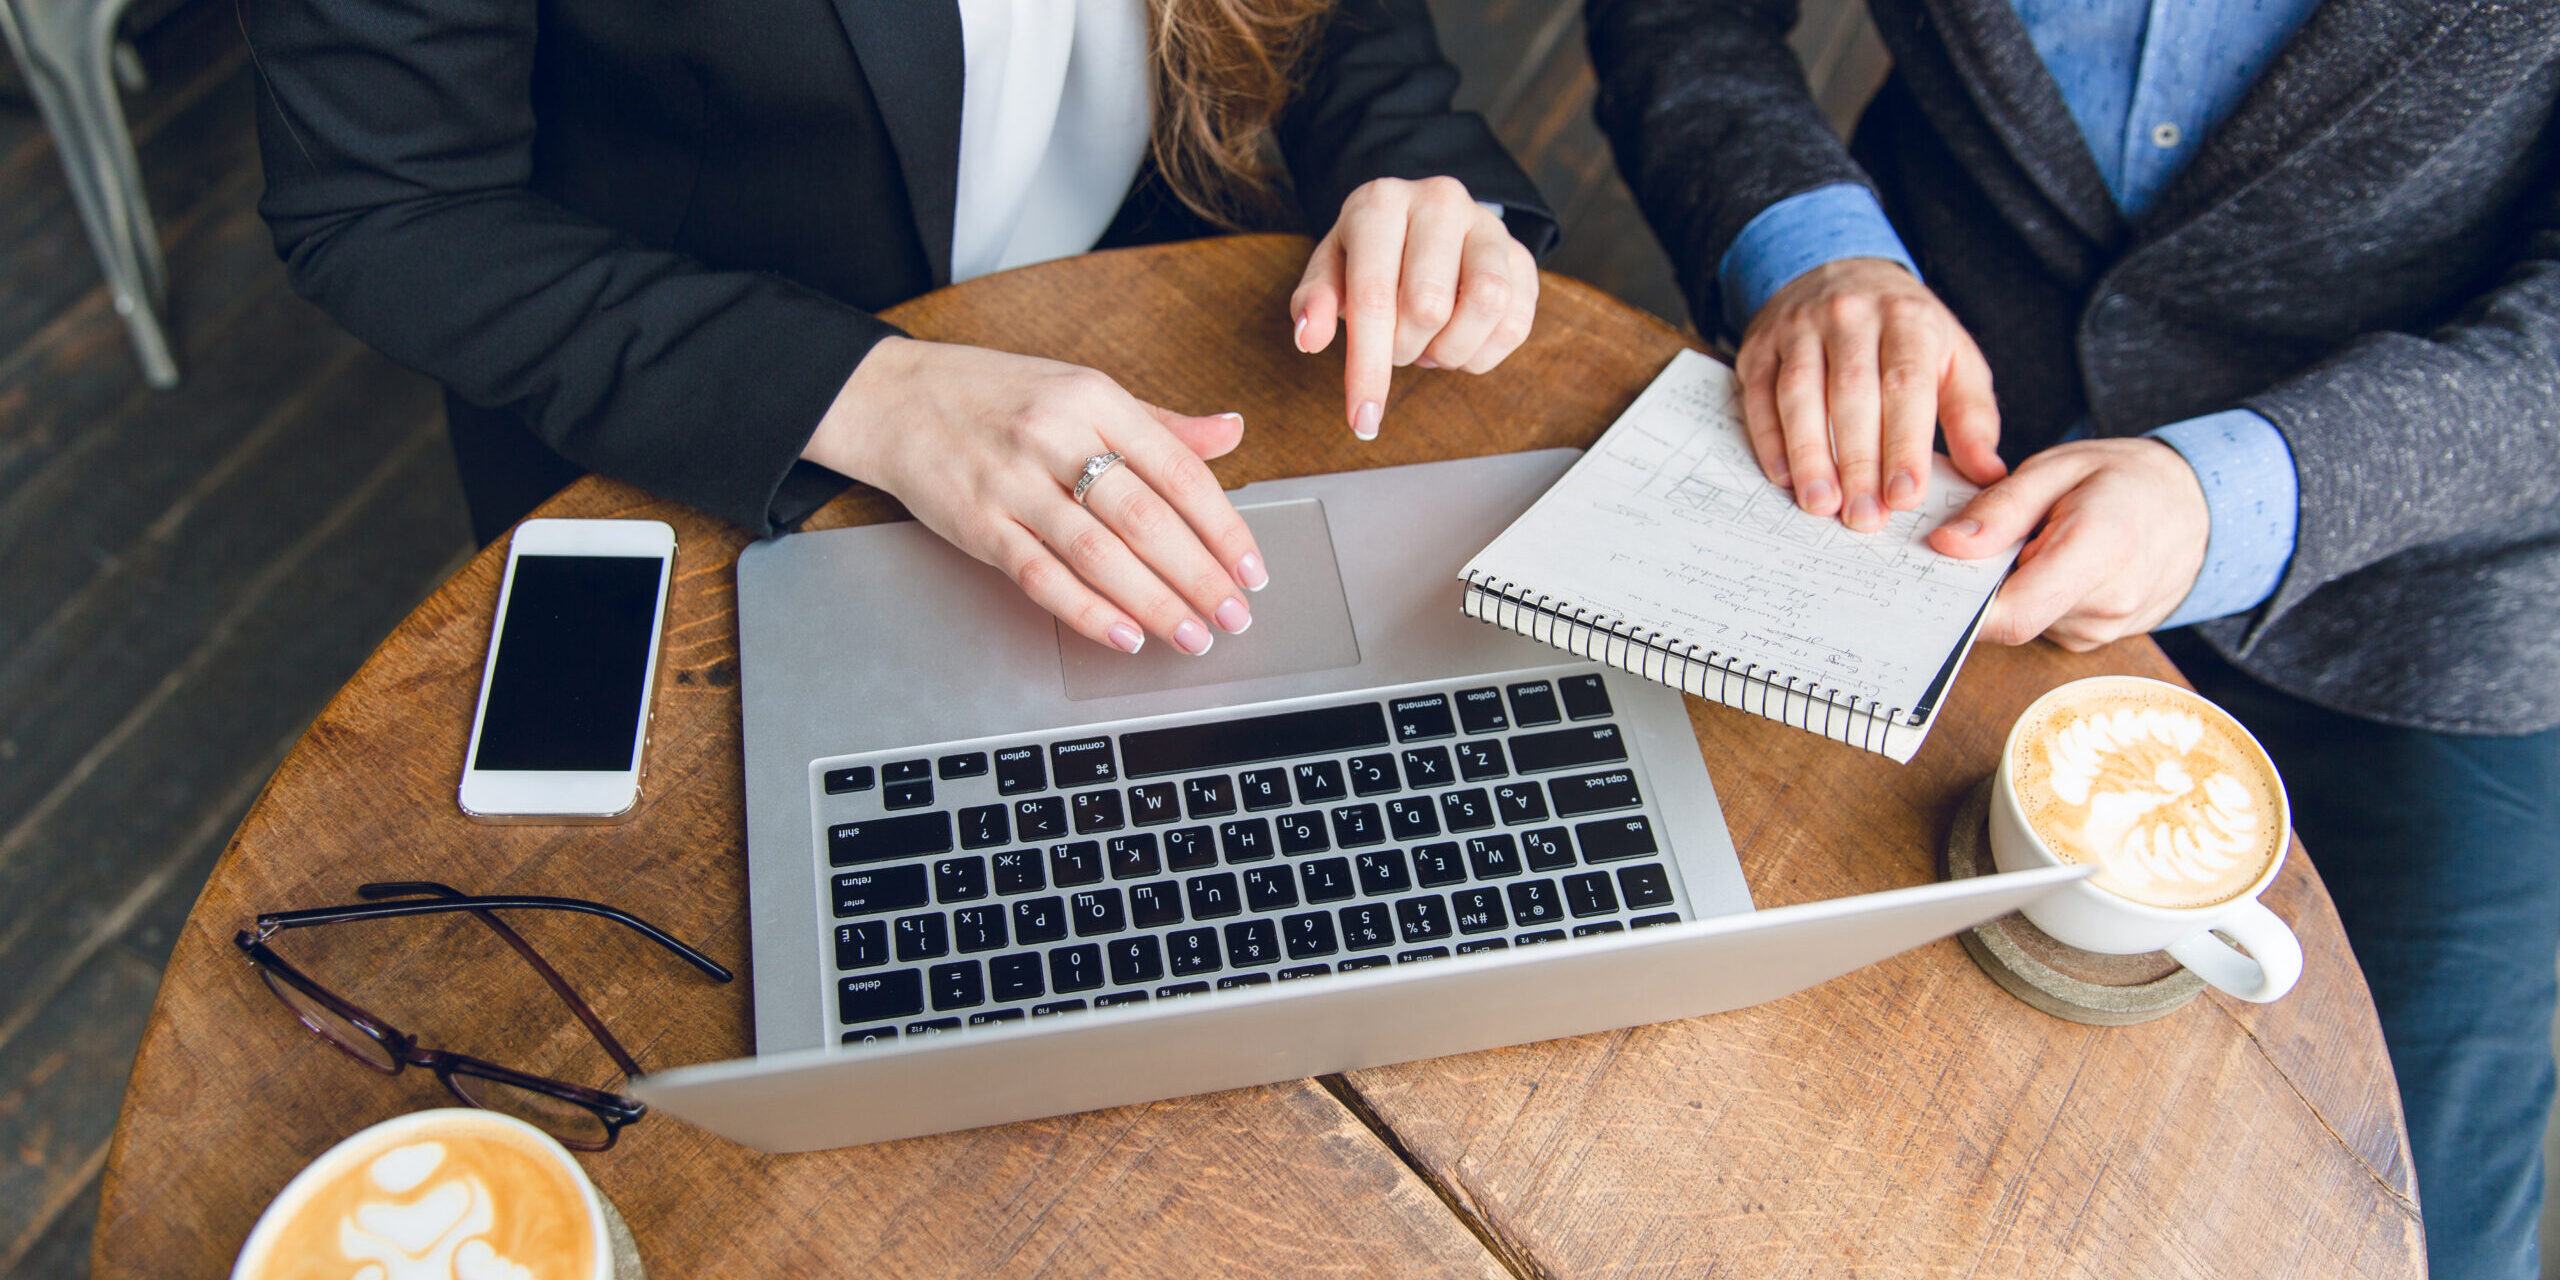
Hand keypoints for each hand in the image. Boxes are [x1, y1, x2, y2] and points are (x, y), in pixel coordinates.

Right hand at [803, 337, 1267, 656]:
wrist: (893, 398)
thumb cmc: (992, 395)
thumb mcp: (1080, 389)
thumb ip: (1158, 423)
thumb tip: (1231, 434)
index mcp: (1094, 397)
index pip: (1178, 469)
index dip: (1223, 526)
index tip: (1252, 570)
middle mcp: (1057, 436)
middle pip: (1145, 518)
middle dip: (1199, 576)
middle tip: (1233, 616)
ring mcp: (1014, 482)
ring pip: (1099, 553)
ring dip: (1154, 602)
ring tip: (1191, 635)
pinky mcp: (978, 523)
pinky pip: (1042, 576)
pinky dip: (1087, 611)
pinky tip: (1123, 635)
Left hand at [1289, 176, 1538, 438]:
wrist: (1422, 222)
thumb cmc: (1369, 255)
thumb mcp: (1330, 269)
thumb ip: (1315, 301)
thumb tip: (1309, 338)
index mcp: (1381, 203)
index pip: (1374, 296)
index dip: (1368, 367)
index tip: (1363, 420)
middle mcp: (1439, 202)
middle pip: (1429, 306)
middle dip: (1406, 350)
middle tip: (1397, 346)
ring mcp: (1488, 225)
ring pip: (1486, 306)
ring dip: (1452, 351)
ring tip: (1430, 344)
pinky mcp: (1523, 254)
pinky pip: (1516, 322)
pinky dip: (1483, 354)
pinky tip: (1460, 342)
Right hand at [1736, 257, 2004, 530]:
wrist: (1841, 269)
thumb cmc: (1905, 331)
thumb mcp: (1953, 357)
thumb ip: (1972, 416)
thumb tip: (1988, 473)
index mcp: (1908, 319)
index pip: (1905, 384)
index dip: (1904, 443)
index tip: (1904, 496)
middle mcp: (1851, 316)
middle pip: (1851, 393)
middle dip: (1857, 461)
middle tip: (1863, 517)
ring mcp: (1800, 327)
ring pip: (1799, 393)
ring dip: (1808, 454)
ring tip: (1821, 504)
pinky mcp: (1761, 345)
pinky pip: (1759, 394)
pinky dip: (1769, 438)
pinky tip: (1783, 477)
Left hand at [1927, 438, 2209, 651]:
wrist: (2195, 508)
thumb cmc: (2125, 479)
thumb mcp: (2059, 468)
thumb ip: (2002, 508)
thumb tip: (1947, 546)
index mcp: (2101, 550)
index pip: (2014, 612)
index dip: (1963, 604)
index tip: (1934, 577)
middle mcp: (2108, 602)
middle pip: (2012, 618)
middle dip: (1983, 585)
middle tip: (1979, 542)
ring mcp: (2104, 629)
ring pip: (2025, 620)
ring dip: (2011, 587)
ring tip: (2031, 544)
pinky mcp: (2095, 638)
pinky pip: (2042, 623)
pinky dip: (2032, 595)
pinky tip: (2047, 564)